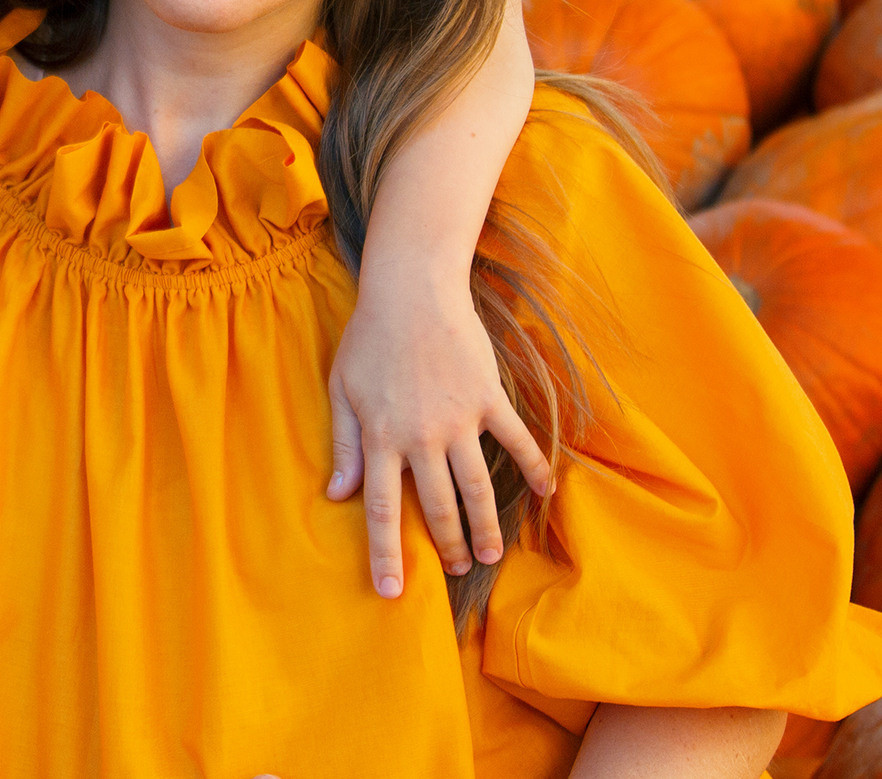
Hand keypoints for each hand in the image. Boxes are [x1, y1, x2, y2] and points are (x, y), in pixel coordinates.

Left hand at [325, 272, 552, 598]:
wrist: (411, 289)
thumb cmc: (368, 337)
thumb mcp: (342, 389)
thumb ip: (342, 445)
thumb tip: (337, 495)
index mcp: (380, 437)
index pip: (381, 510)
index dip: (385, 555)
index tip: (391, 593)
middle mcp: (421, 436)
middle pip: (436, 506)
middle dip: (447, 545)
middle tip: (456, 570)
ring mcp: (459, 418)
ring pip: (477, 486)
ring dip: (485, 525)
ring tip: (491, 555)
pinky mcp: (488, 398)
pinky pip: (516, 440)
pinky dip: (533, 467)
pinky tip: (544, 493)